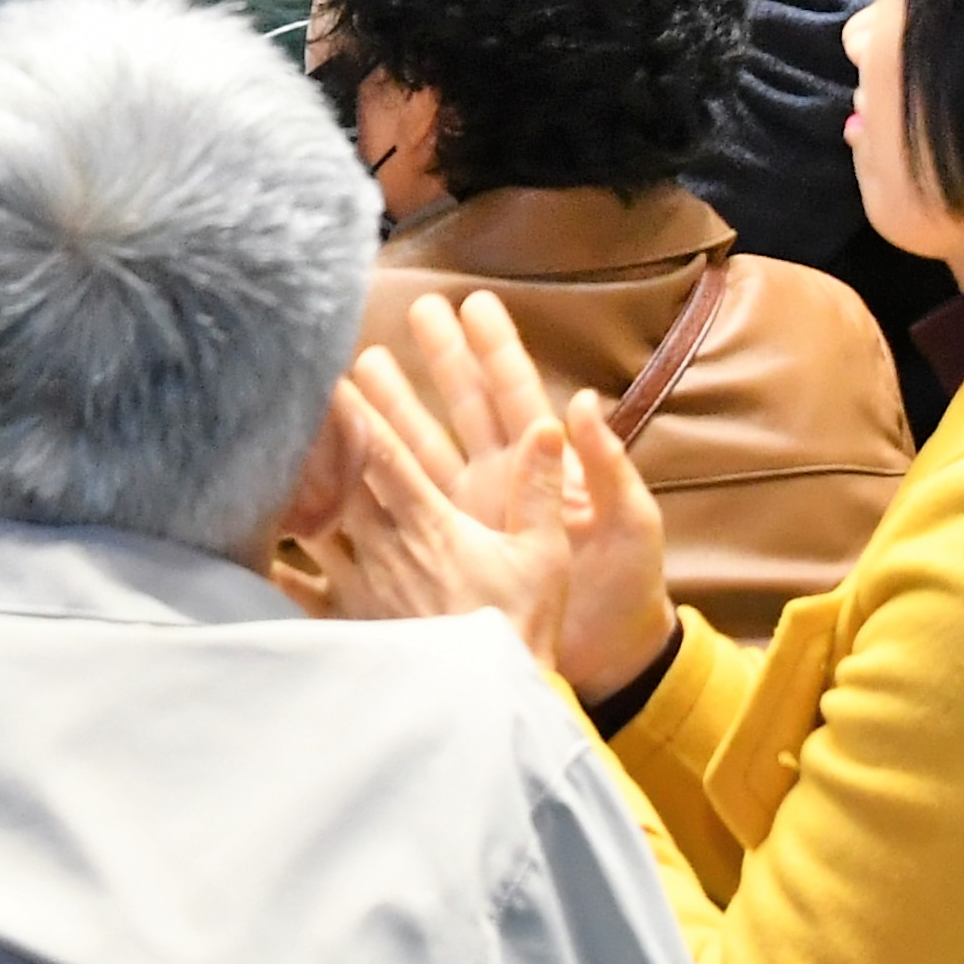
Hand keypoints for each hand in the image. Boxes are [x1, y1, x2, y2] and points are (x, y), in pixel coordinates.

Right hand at [317, 294, 674, 700]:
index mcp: (543, 468)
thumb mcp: (631, 525)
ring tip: (354, 371)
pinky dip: (365, 491)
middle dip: (432, 361)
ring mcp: (466, 519)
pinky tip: (332, 468)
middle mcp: (497, 484)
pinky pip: (400, 514)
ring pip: (416, 452)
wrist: (611, 661)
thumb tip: (583, 402)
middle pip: (456, 410)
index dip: (494, 348)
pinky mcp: (443, 557)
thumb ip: (607, 465)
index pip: (513, 394)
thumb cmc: (628, 589)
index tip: (471, 302)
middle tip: (407, 310)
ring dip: (387, 412)